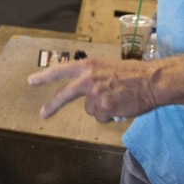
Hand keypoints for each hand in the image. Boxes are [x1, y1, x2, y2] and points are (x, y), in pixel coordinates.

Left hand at [28, 57, 162, 121]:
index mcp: (88, 66)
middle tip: (42, 114)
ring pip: (90, 110)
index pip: (61, 69)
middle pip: (64, 95)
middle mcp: (87, 79)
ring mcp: (94, 94)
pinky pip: (101, 118)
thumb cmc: (134, 74)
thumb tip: (86, 93)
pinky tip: (121, 106)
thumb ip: (93, 77)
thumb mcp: (107, 68)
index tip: (31, 81)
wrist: (152, 81)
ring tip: (117, 99)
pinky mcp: (103, 108)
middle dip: (51, 106)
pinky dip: (110, 116)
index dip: (45, 76)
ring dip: (101, 108)